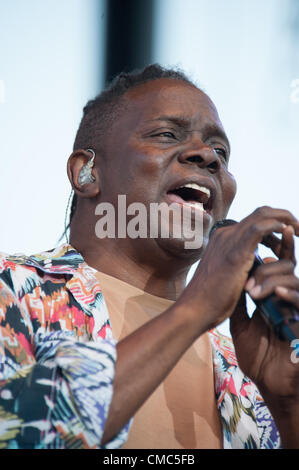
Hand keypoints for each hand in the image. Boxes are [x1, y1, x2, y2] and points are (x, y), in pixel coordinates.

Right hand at [178, 206, 298, 335]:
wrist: (194, 309)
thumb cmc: (210, 300)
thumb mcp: (228, 277)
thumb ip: (241, 267)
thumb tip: (257, 267)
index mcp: (223, 239)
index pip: (254, 221)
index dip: (274, 228)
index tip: (285, 242)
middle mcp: (225, 234)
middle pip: (262, 212)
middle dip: (284, 217)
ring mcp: (229, 240)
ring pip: (264, 214)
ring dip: (287, 219)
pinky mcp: (236, 251)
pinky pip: (261, 228)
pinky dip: (277, 226)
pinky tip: (290, 234)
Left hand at [230, 224, 298, 398]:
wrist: (269, 384)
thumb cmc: (257, 356)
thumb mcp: (241, 324)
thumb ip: (239, 301)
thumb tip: (230, 276)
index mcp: (273, 297)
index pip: (277, 267)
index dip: (275, 248)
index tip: (265, 235)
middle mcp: (287, 300)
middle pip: (285, 268)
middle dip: (265, 270)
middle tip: (248, 284)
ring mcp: (296, 310)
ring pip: (293, 280)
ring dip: (273, 282)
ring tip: (254, 292)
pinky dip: (291, 295)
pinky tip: (279, 294)